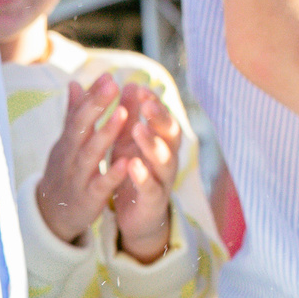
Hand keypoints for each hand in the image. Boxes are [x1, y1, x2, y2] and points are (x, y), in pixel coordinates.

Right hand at [35, 77, 129, 245]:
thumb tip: (75, 83)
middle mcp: (70, 156)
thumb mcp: (67, 143)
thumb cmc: (64, 172)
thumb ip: (74, 114)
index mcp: (68, 141)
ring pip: (90, 153)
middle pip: (81, 128)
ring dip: (105, 133)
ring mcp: (78, 177)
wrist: (51, 215)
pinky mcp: (88, 199)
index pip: (78, 113)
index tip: (109, 76)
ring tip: (123, 114)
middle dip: (96, 106)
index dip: (92, 95)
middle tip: (113, 85)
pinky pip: (100, 185)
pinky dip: (112, 174)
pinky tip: (126, 161)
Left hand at [105, 88, 178, 263]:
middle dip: (160, 117)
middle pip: (171, 133)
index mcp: (160, 140)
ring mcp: (163, 178)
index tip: (138, 87)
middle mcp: (167, 156)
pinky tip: (132, 165)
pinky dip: (143, 176)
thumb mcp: (128, 140)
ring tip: (138, 129)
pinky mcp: (154, 199)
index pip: (162, 116)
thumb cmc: (134, 170)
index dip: (153, 101)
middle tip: (147, 103)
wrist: (137, 214)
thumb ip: (129, 115)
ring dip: (152, 143)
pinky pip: (151, 187)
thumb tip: (130, 83)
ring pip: (164, 159)